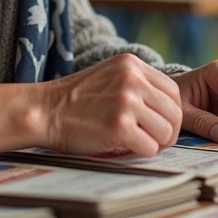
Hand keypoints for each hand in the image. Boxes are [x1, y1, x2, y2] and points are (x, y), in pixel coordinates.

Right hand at [39, 55, 182, 157]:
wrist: (43, 111)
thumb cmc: (74, 101)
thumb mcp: (109, 76)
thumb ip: (136, 84)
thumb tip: (167, 108)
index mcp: (132, 65)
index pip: (173, 91)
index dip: (170, 112)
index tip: (159, 124)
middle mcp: (132, 79)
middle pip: (175, 112)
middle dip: (168, 131)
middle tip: (154, 140)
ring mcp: (126, 102)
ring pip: (167, 131)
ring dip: (157, 143)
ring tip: (140, 144)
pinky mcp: (119, 126)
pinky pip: (150, 147)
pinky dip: (143, 153)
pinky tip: (127, 148)